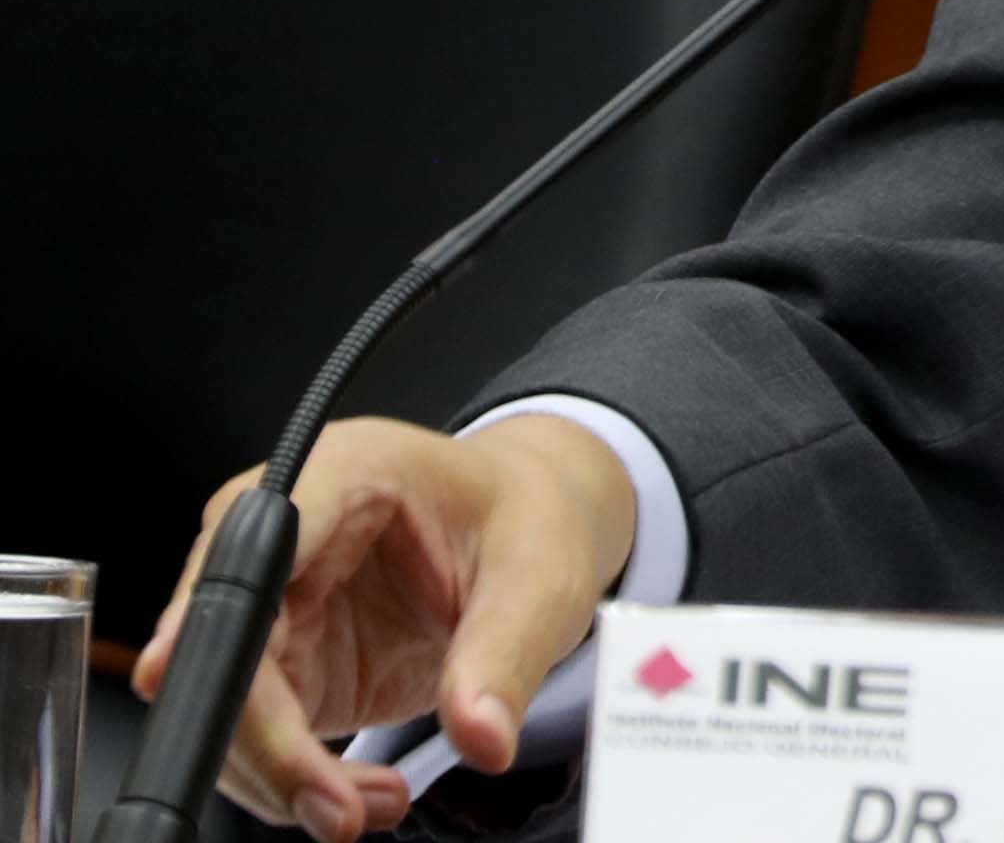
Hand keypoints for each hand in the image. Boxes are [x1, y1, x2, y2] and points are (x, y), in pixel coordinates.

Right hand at [133, 415, 637, 841]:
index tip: (177, 685)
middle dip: (265, 744)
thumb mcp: (543, 574)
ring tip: (371, 807)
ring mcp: (277, 606)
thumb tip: (482, 735)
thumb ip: (507, 652)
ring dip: (284, 778)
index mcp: (342, 475)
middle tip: (337, 811)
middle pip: (222, 647)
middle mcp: (285, 539)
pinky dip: (297, 782)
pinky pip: (258, 736)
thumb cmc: (529, 518)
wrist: (536, 527)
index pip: (249, 553)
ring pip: (227, 708)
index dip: (200, 621)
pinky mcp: (286, 665)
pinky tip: (357, 798)